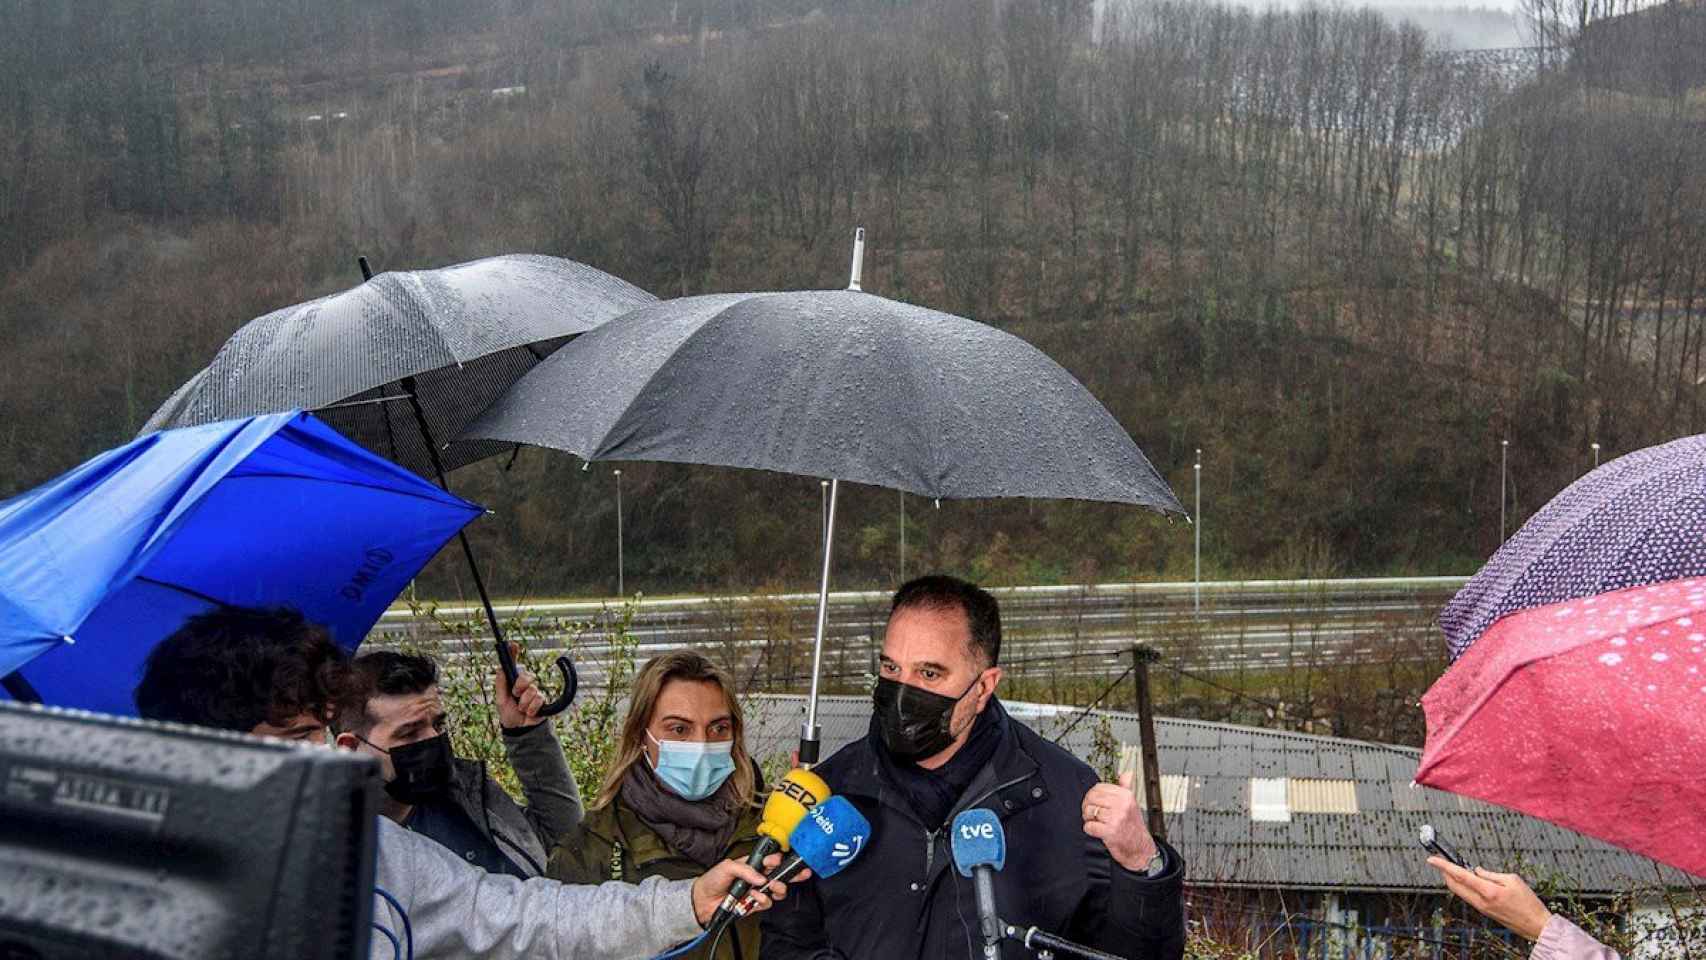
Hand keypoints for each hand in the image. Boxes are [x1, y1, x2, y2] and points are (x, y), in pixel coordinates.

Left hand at [493, 642, 546, 729]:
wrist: (519, 729)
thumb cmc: (508, 713)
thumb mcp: (500, 699)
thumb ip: (500, 683)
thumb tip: (500, 666)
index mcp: (513, 681)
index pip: (514, 664)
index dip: (513, 652)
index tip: (512, 644)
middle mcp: (525, 684)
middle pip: (527, 675)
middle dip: (520, 686)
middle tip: (516, 695)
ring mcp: (535, 692)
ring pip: (532, 690)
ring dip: (524, 702)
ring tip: (521, 709)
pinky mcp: (543, 701)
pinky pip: (539, 699)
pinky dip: (531, 708)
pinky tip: (529, 713)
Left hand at [690, 853, 807, 926]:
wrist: (702, 901)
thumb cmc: (712, 880)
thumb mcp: (727, 867)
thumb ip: (745, 870)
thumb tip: (761, 877)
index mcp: (752, 865)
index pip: (771, 860)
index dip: (777, 860)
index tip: (776, 861)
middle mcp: (757, 877)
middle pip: (780, 875)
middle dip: (792, 874)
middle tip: (800, 873)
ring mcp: (757, 891)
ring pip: (777, 890)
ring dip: (777, 888)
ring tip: (770, 887)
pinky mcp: (754, 904)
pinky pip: (766, 903)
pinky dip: (762, 900)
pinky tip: (754, 897)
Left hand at [1082, 771, 1158, 871]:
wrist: (1140, 848)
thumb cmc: (1133, 826)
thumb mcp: (1132, 804)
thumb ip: (1126, 787)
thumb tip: (1127, 773)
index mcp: (1126, 795)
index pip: (1098, 788)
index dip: (1092, 796)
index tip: (1095, 803)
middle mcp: (1122, 805)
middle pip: (1091, 798)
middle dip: (1088, 807)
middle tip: (1092, 814)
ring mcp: (1116, 818)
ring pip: (1089, 812)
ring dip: (1088, 819)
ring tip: (1097, 822)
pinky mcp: (1110, 831)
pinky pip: (1089, 826)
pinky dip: (1089, 830)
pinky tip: (1097, 831)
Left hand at [1428, 858, 1551, 940]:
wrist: (1535, 924)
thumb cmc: (1528, 903)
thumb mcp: (1512, 880)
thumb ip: (1491, 874)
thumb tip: (1477, 871)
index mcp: (1488, 891)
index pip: (1460, 875)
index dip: (1444, 866)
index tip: (1432, 859)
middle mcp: (1481, 901)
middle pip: (1454, 885)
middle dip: (1445, 872)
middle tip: (1443, 861)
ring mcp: (1481, 908)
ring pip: (1460, 892)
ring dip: (1454, 879)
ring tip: (1456, 868)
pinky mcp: (1484, 912)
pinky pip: (1468, 897)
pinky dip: (1464, 887)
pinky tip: (1468, 880)